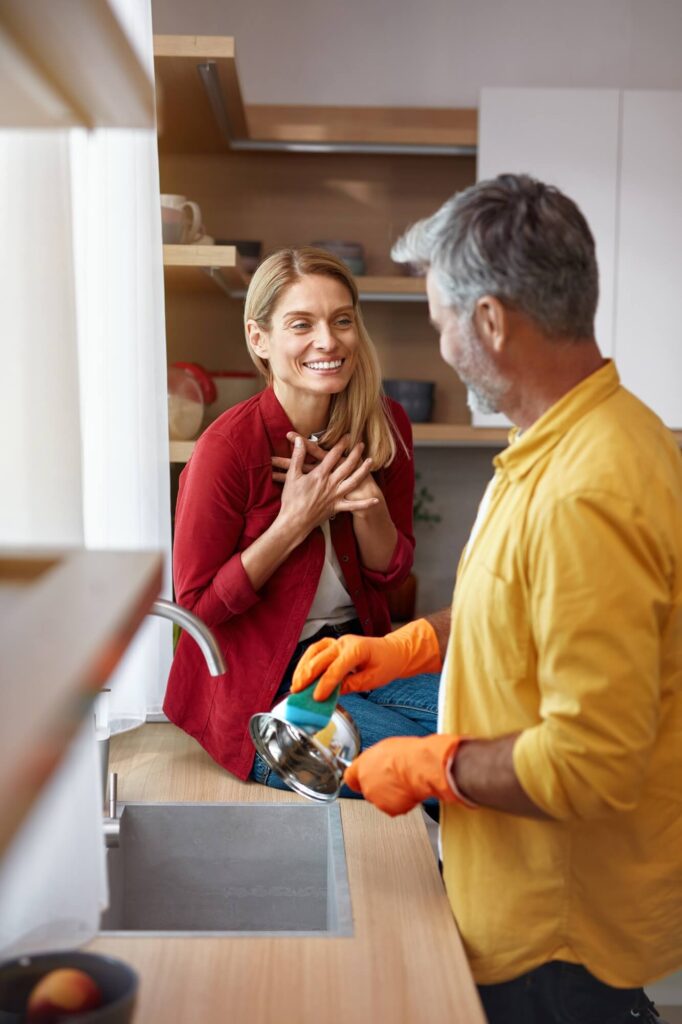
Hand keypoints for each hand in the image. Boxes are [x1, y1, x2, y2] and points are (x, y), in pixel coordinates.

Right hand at [276, 435, 377, 534]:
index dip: (341, 444)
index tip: (347, 436)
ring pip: (353, 481)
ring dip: (363, 471)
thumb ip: (298, 457)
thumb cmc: (291, 499)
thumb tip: (298, 441)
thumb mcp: (292, 475)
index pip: (333, 455)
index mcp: (319, 475)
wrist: (294, 521)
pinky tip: (375, 500)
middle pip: (346, 466)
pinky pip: (354, 506)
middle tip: (361, 444)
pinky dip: (365, 504)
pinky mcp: (337, 507)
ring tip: (370, 462)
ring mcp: (335, 496)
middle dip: (355, 454)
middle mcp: (330, 484)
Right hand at [291, 618, 441, 699]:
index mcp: (357, 649)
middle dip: (308, 676)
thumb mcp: (374, 679)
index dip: (325, 684)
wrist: (392, 651)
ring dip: (303, 668)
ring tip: (296, 685)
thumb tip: (335, 692)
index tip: (317, 698)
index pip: (337, 668)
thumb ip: (354, 685)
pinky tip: (300, 674)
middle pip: (321, 659)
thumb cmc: (386, 663)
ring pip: (314, 652)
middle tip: (298, 692)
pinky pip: (315, 650)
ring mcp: (337, 641)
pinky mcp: (333, 644)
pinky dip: (305, 662)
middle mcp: (344, 642)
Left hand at [344, 734, 463, 815]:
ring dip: (391, 794)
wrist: (421, 768)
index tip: (360, 780)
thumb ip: (376, 760)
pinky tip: (409, 790)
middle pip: (368, 788)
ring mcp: (377, 799)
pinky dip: (402, 801)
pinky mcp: (390, 809)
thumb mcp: (387, 748)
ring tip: (404, 782)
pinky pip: (395, 806)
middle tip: (393, 778)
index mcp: (363, 766)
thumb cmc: (408, 754)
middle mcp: (367, 784)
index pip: (350, 777)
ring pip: (382, 799)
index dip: (357, 779)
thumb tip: (380, 761)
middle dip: (379, 786)